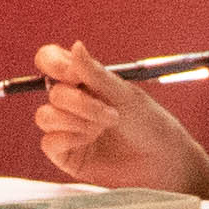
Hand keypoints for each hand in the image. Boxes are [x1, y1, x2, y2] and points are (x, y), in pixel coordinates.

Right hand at [28, 46, 208, 189]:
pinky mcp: (66, 156)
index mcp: (85, 80)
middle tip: (112, 115)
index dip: (54, 63)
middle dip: (80, 103)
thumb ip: (95, 74)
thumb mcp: (124, 95)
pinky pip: (48, 142)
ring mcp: (67, 129)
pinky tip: (89, 142)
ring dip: (76, 120)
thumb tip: (76, 45)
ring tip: (103, 128)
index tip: (73, 74)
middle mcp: (72, 103)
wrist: (164, 164)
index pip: (50, 60)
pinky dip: (68, 139)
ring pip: (45, 116)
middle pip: (52, 91)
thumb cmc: (150, 124)